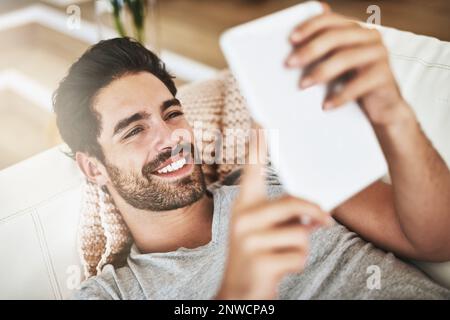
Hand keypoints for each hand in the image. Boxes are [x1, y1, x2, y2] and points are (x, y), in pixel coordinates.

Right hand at [215, 137, 331, 299]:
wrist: (239, 292)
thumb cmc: (260, 255)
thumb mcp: (270, 231)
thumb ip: (290, 217)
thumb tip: (320, 214)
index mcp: (245, 204)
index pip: (252, 168)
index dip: (258, 144)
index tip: (262, 119)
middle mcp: (242, 216)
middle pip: (293, 202)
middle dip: (314, 215)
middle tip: (326, 222)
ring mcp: (247, 238)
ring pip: (300, 233)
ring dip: (301, 246)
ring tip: (282, 254)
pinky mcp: (258, 259)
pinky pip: (299, 255)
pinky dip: (298, 264)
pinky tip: (279, 269)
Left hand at [285, 3, 411, 126]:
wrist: (382, 109)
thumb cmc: (351, 84)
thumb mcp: (334, 67)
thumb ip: (319, 55)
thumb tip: (290, 55)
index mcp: (354, 30)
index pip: (330, 20)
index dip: (310, 26)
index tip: (291, 39)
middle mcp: (369, 36)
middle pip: (335, 37)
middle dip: (309, 49)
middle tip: (289, 63)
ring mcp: (378, 54)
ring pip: (345, 57)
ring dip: (320, 72)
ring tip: (303, 85)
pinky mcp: (385, 75)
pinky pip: (359, 83)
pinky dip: (340, 95)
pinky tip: (326, 106)